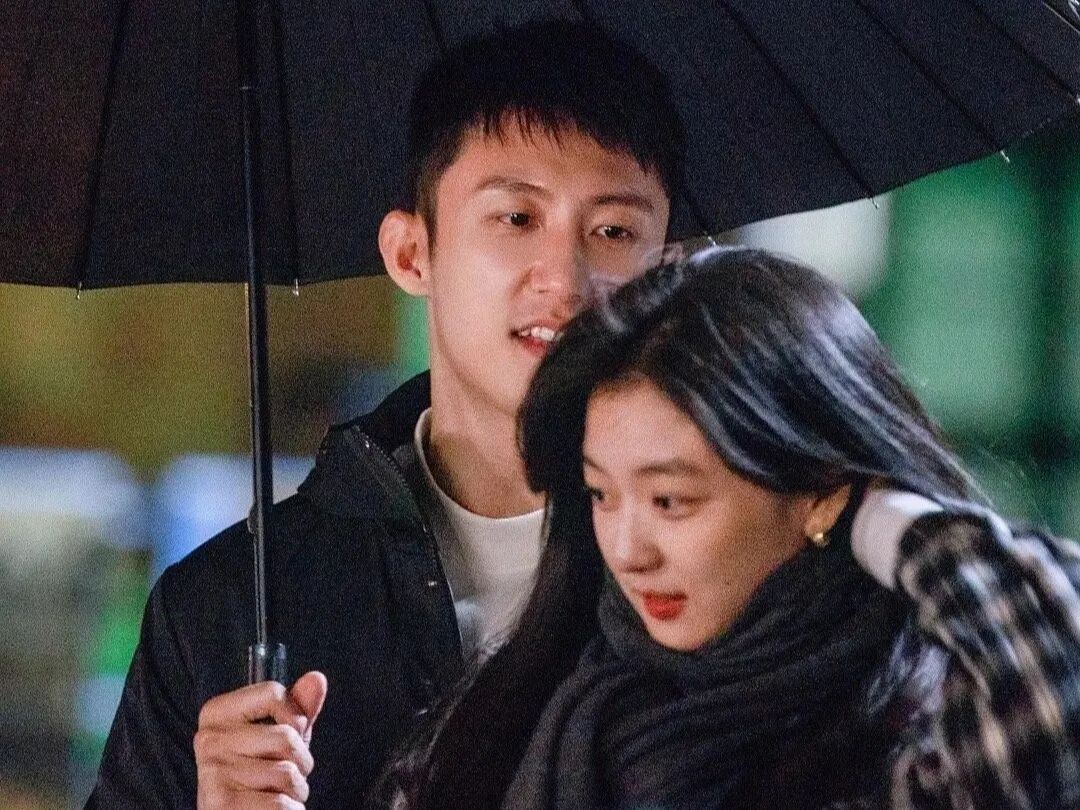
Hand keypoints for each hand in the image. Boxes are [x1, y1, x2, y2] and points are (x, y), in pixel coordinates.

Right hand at [195, 670, 327, 808]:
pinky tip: (272, 809)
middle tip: (286, 774)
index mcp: (217, 713)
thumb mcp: (278, 738)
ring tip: (279, 792)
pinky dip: (289, 809)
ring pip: (286, 772)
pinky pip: (280, 803)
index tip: (289, 734)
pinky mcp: (220, 806)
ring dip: (296, 788)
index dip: (295, 717)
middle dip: (301, 760)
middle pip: (285, 736)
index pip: (272, 693)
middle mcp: (209, 740)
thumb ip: (298, 708)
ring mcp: (213, 773)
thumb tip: (317, 679)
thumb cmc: (258, 776)